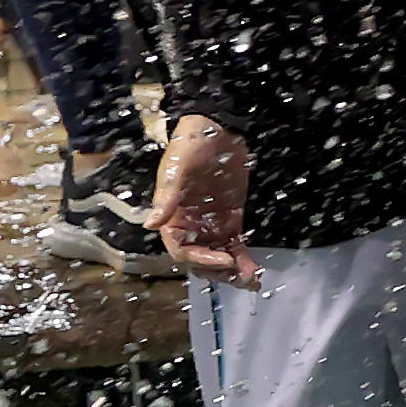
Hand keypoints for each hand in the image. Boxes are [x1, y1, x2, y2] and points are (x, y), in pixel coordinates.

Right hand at [155, 117, 258, 288]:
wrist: (219, 126)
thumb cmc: (191, 144)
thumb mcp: (177, 168)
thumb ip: (167, 197)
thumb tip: (151, 224)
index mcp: (171, 217)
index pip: (182, 250)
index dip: (200, 259)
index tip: (223, 259)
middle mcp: (189, 226)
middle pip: (200, 259)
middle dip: (219, 271)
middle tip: (240, 276)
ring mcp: (210, 225)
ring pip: (219, 257)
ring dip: (233, 271)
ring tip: (251, 280)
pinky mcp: (230, 220)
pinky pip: (235, 245)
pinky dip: (243, 259)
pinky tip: (254, 270)